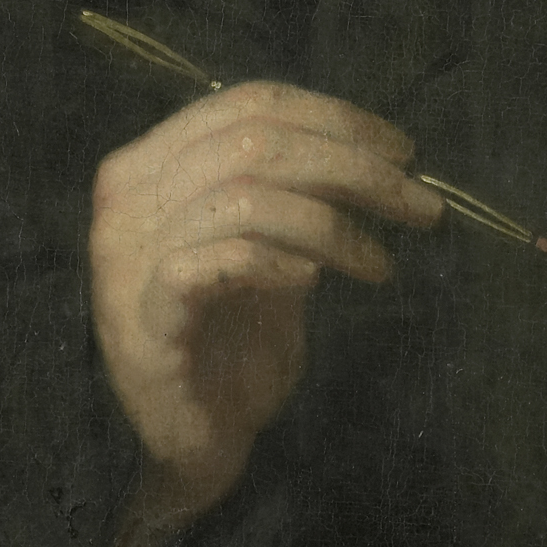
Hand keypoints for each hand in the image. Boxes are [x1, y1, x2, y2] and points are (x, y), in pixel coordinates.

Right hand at [89, 81, 443, 531]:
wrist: (195, 443)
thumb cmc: (234, 341)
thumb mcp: (273, 249)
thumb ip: (298, 193)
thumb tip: (377, 149)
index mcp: (151, 164)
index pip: (248, 103)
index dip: (335, 118)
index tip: (403, 152)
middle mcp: (126, 199)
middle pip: (255, 143)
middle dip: (353, 167)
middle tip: (420, 205)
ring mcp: (127, 258)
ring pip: (246, 198)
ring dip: (333, 225)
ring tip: (380, 263)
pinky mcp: (143, 320)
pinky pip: (221, 264)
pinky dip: (280, 264)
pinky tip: (314, 283)